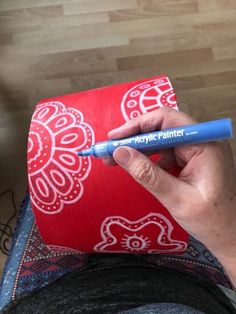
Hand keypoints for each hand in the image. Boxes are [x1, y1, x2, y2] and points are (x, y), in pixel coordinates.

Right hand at [105, 108, 235, 285]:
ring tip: (115, 161)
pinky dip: (149, 160)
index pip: (167, 121)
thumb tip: (119, 153)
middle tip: (109, 151)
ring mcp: (197, 150)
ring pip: (161, 141)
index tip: (114, 138)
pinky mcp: (192, 160)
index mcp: (204, 144)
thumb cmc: (211, 220)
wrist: (231, 236)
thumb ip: (147, 174)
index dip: (137, 126)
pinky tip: (136, 168)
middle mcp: (201, 141)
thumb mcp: (176, 198)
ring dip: (138, 150)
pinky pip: (166, 153)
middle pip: (162, 129)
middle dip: (134, 139)